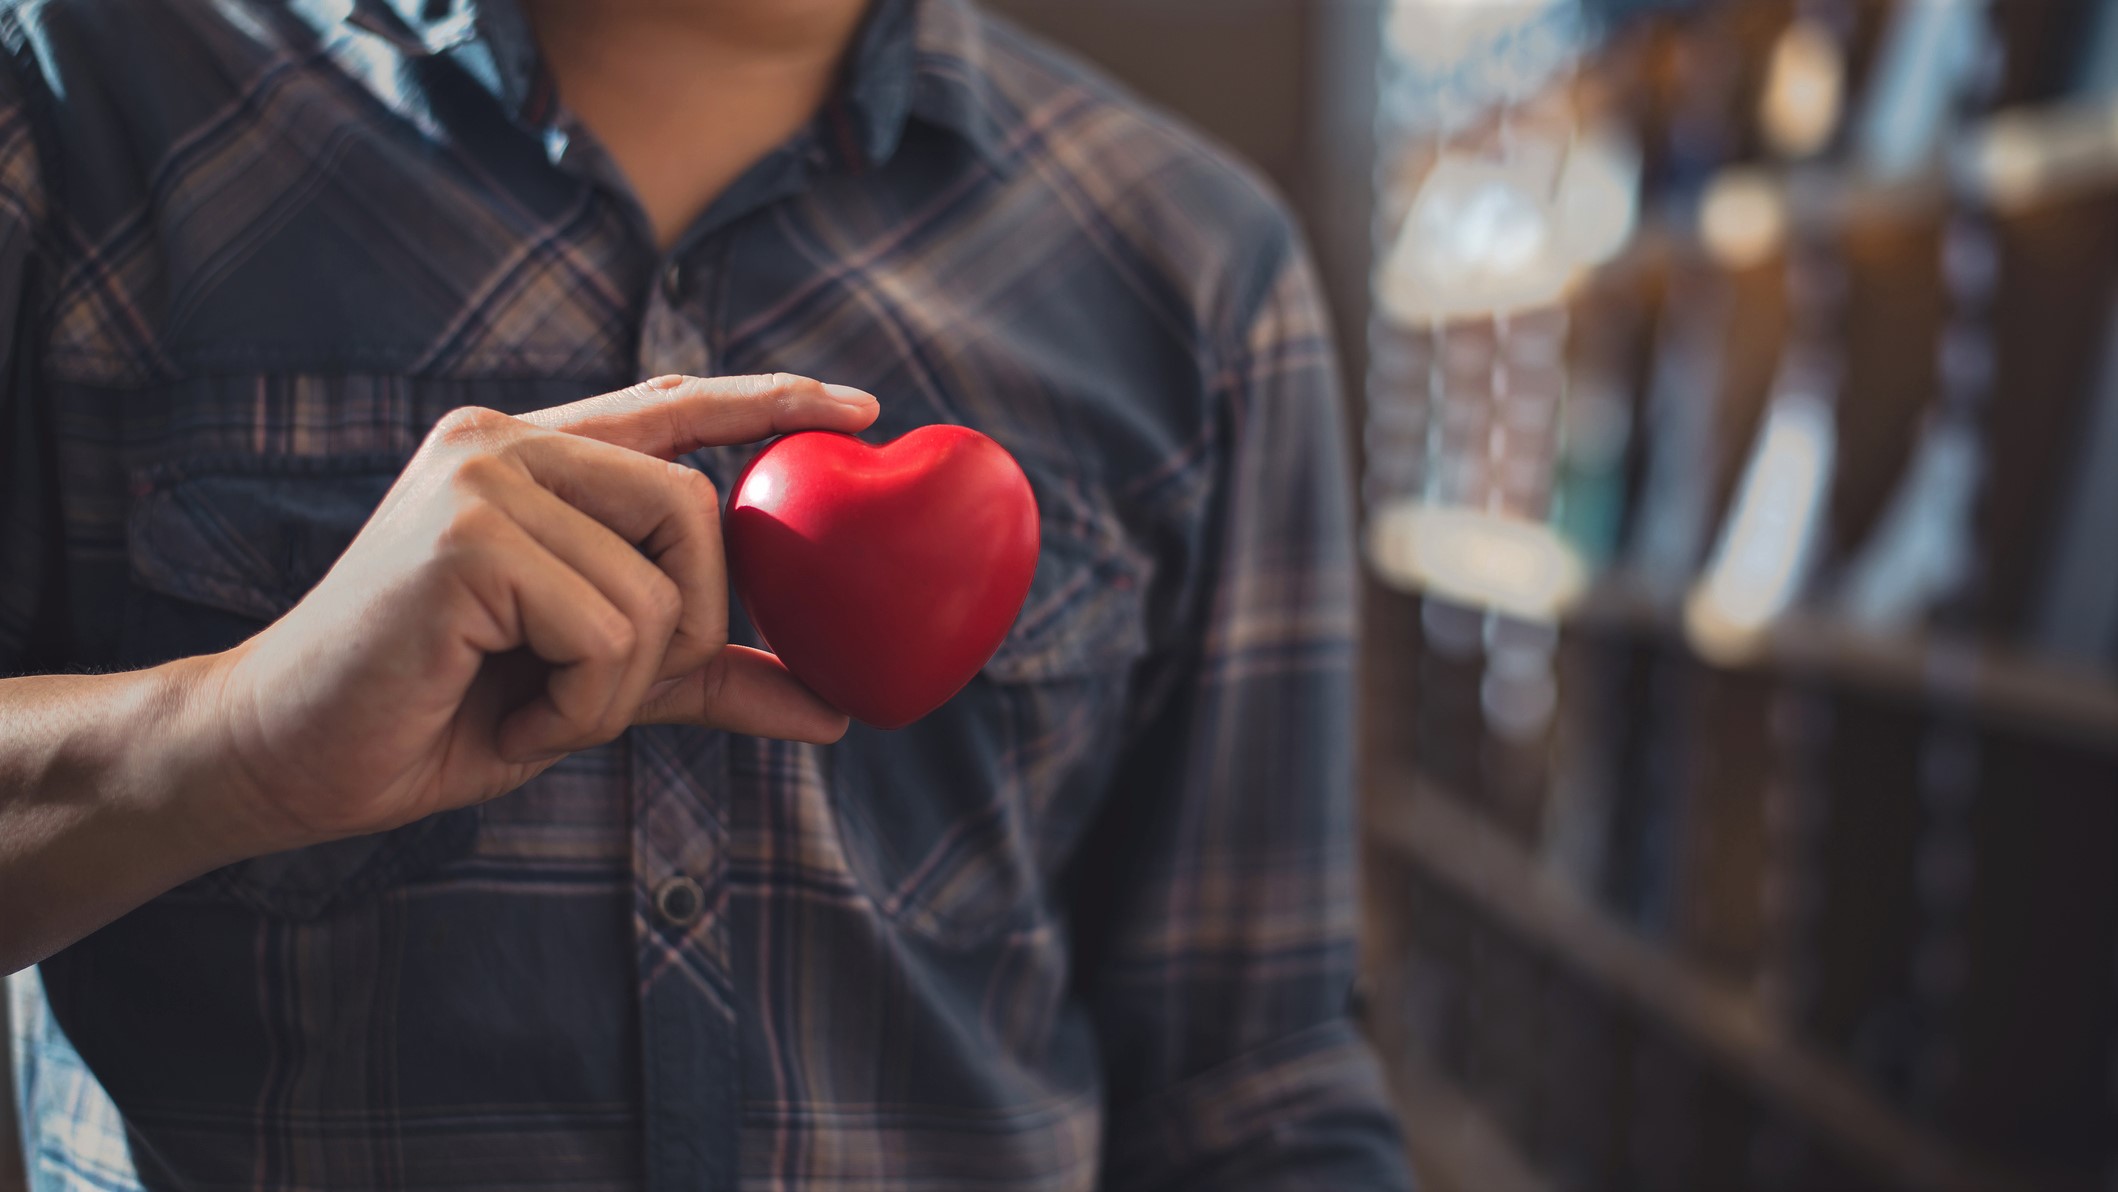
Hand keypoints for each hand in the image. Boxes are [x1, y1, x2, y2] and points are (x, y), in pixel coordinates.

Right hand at [199, 372, 875, 848]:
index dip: (771, 402)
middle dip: (685, 628)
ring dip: (612, 690)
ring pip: (658, 590)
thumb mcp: (595, 685)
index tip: (861, 410)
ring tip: (527, 705)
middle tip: (595, 690)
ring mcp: (482, 478)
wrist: (285, 756)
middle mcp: (508, 443)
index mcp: (534, 455)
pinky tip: (504, 714)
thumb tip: (836, 709)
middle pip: (700, 510)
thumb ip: (705, 675)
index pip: (676, 406)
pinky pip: (609, 633)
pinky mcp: (464, 537)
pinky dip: (577, 707)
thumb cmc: (439, 710)